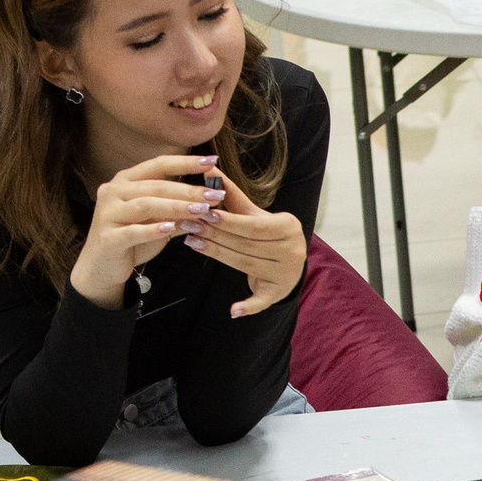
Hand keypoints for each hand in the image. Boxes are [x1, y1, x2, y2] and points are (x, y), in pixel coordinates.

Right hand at [69, 153, 222, 308]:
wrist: (102, 267)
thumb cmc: (133, 239)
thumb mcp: (159, 221)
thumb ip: (179, 210)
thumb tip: (211, 200)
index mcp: (126, 181)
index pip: (158, 164)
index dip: (186, 162)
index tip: (212, 160)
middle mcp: (114, 192)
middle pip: (156, 186)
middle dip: (189, 190)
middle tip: (216, 195)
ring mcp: (107, 213)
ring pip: (145, 204)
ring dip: (176, 207)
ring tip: (202, 211)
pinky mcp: (107, 237)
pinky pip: (132, 231)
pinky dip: (153, 230)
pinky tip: (171, 229)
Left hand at [184, 174, 306, 316]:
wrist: (290, 260)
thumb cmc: (267, 232)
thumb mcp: (254, 213)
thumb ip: (232, 195)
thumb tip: (210, 170)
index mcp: (289, 227)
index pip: (254, 225)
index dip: (228, 221)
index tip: (203, 214)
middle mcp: (293, 250)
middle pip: (246, 244)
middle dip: (215, 235)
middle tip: (189, 226)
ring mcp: (287, 274)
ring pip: (245, 264)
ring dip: (217, 254)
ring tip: (191, 242)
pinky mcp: (278, 293)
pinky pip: (262, 301)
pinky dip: (248, 307)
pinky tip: (233, 310)